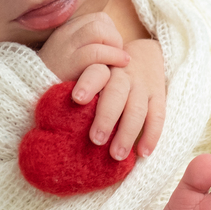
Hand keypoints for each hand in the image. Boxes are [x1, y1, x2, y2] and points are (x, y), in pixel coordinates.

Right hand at [36, 12, 128, 83]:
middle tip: (118, 58)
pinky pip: (95, 51)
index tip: (113, 51)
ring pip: (98, 30)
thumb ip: (90, 49)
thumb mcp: (73, 60)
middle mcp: (64, 35)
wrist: (34, 97)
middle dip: (115, 38)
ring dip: (115, 45)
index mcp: (66, 31)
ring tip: (120, 62)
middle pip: (100, 21)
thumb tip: (117, 46)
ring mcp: (65, 48)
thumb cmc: (61, 84)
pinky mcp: (68, 64)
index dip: (112, 32)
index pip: (98, 18)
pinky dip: (112, 56)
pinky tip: (120, 65)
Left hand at [77, 38, 165, 160]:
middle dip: (106, 117)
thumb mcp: (96, 71)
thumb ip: (81, 88)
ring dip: (127, 132)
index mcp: (104, 68)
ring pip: (137, 108)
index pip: (96, 72)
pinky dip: (151, 135)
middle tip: (96, 140)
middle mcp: (124, 75)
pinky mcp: (158, 96)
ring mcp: (143, 86)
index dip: (88, 84)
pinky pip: (157, 116)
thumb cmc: (110, 73)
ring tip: (117, 155)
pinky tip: (143, 152)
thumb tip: (52, 121)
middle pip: (116, 93)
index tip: (78, 99)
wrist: (146, 54)